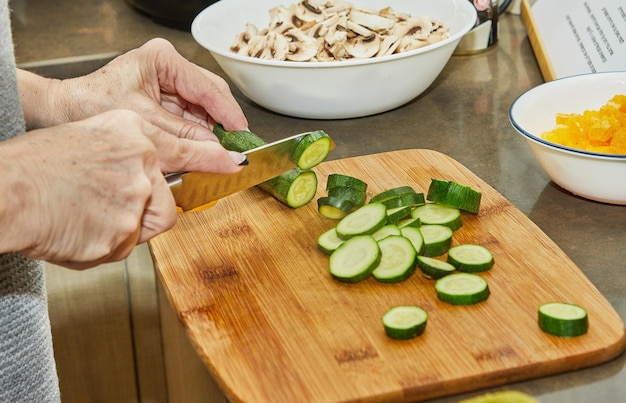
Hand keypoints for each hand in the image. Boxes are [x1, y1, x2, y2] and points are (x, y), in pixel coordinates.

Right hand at [0, 110, 242, 269]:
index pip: (186, 149)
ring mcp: (136, 197)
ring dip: (125, 228)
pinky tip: (79, 228)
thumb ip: (127, 153)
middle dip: (146, 211)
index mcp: (132, 132)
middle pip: (167, 201)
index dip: (213, 162)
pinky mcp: (125, 231)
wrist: (8, 190)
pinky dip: (103, 245)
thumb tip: (148, 175)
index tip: (235, 167)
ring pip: (149, 224)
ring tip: (88, 216)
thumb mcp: (89, 138)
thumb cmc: (36, 167)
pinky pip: (125, 246)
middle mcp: (141, 161)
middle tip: (107, 207)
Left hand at [19, 38, 247, 138]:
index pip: (207, 87)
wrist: (63, 111)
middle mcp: (169, 67)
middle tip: (234, 147)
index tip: (241, 134)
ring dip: (211, 130)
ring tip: (218, 151)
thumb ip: (185, 136)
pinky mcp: (166, 97)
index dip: (228, 113)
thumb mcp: (145, 123)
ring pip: (205, 107)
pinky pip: (192, 116)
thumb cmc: (91, 106)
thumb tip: (219, 152)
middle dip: (222, 122)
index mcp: (163, 60)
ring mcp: (169, 81)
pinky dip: (198, 132)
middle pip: (211, 94)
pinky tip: (202, 147)